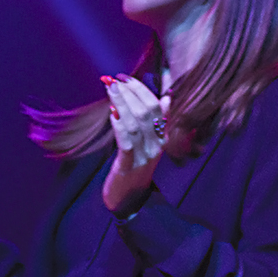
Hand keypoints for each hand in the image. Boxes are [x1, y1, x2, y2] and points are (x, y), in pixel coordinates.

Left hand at [101, 74, 169, 213]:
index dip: (142, 90)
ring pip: (135, 124)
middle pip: (147, 113)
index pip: (158, 108)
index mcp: (162, 137)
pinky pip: (126, 142)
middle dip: (131, 93)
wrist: (129, 198)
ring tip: (110, 89)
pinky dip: (119, 125)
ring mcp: (144, 157)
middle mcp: (156, 146)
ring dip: (122, 104)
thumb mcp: (150, 141)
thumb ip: (159, 120)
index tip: (127, 77)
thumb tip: (167, 97)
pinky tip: (112, 113)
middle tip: (115, 80)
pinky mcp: (128, 166)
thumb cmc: (136, 164)